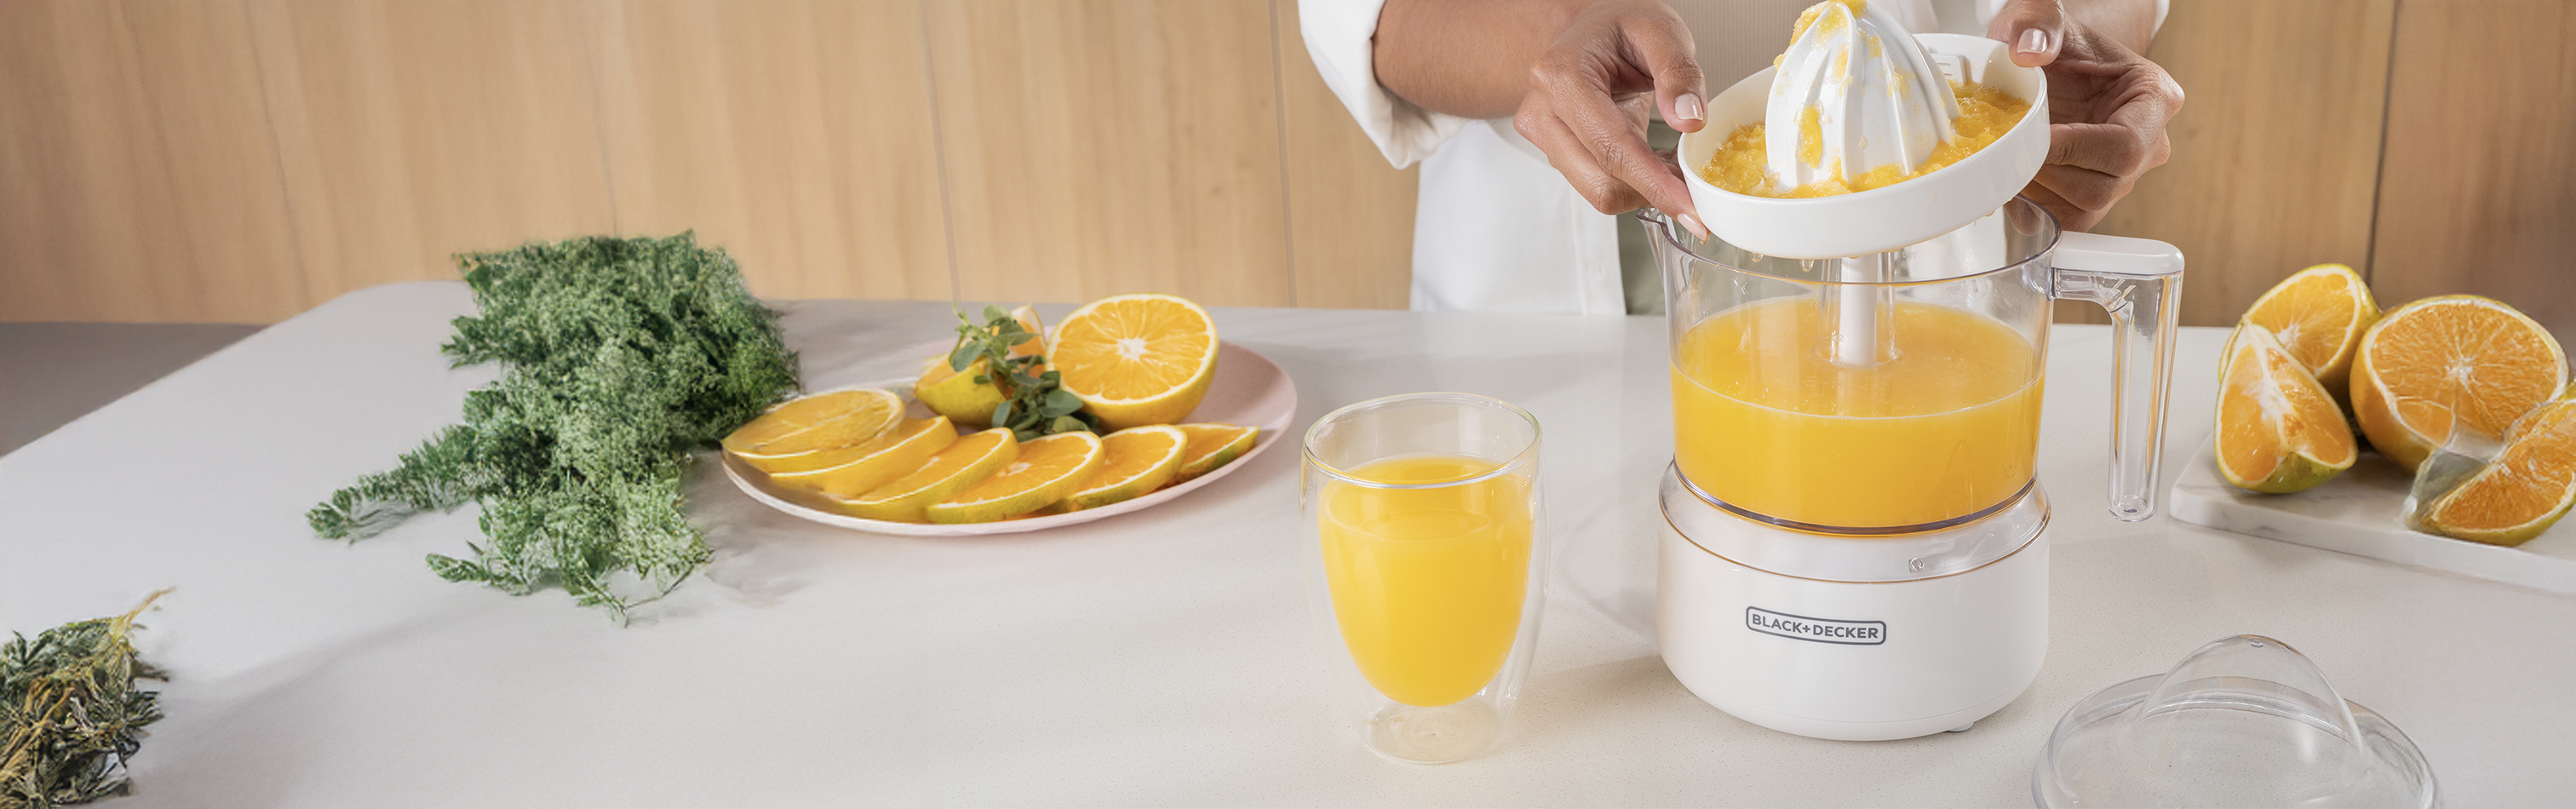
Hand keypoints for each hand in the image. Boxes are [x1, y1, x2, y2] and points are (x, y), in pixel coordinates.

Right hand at [1509, 0, 1709, 237]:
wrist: (1588, 28)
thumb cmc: (1619, 26)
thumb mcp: (1661, 30)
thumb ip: (1679, 72)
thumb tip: (1690, 120)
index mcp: (1562, 76)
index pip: (1610, 147)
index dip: (1653, 183)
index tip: (1690, 207)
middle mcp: (1543, 111)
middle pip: (1600, 182)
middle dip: (1651, 190)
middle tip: (1693, 181)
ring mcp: (1543, 135)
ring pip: (1598, 190)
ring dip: (1643, 188)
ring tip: (1672, 163)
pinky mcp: (1553, 151)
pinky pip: (1596, 183)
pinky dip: (1631, 183)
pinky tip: (1653, 162)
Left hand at [1987, 0, 2184, 230]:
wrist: (2055, 62)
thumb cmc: (2058, 41)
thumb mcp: (2043, 16)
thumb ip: (2037, 22)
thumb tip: (2029, 52)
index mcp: (2154, 99)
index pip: (2125, 145)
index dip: (2074, 148)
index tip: (2034, 138)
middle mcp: (2148, 144)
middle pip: (2102, 186)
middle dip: (2048, 172)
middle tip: (2011, 147)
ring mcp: (2123, 176)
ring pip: (2083, 210)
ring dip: (2038, 192)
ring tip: (2010, 158)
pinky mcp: (2094, 197)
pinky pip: (2066, 222)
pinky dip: (2033, 208)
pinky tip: (2013, 177)